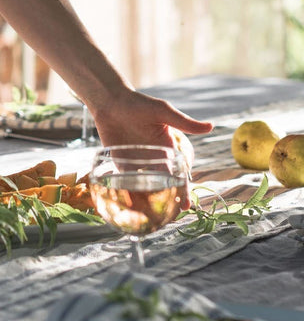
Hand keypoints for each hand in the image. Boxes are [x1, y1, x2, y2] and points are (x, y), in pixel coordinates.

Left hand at [91, 89, 211, 209]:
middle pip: (164, 184)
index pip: (179, 173)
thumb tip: (210, 126)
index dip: (184, 189)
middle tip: (171, 217)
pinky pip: (127, 182)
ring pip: (147, 186)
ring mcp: (138, 162)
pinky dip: (130, 194)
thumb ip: (183, 122)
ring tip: (151, 218)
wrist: (110, 101)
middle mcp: (155, 158)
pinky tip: (131, 207)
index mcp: (168, 148)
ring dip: (149, 200)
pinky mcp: (121, 163)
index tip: (187, 204)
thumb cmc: (138, 103)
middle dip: (169, 200)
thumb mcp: (162, 111)